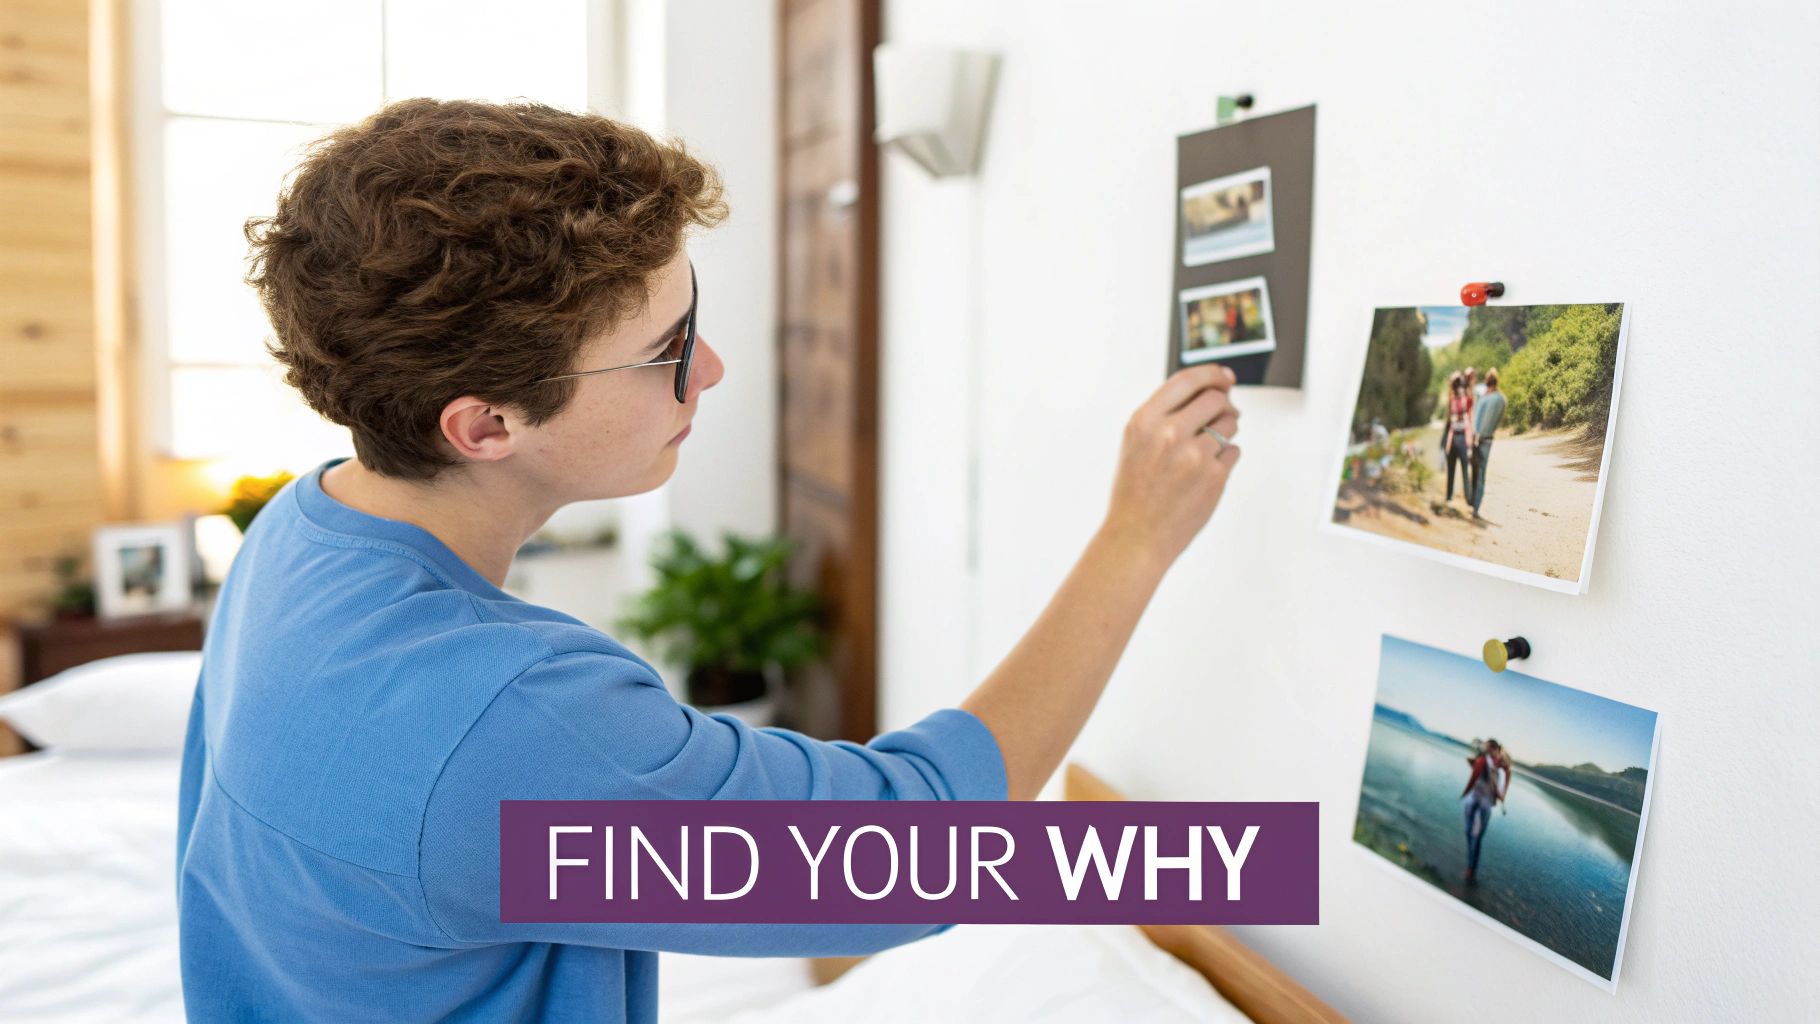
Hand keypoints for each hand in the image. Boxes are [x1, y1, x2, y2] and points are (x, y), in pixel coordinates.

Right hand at [1102, 364, 1240, 570]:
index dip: (1212, 374)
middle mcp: (1169, 433)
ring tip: (1206, 452)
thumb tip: (1214, 390)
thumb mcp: (1137, 442)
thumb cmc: (1136, 489)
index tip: (1225, 377)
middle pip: (1216, 399)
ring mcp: (1194, 455)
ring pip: (1230, 425)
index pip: (1187, 380)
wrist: (1137, 535)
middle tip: (1224, 416)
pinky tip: (1205, 474)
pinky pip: (1234, 452)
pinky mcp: (1214, 477)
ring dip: (1226, 433)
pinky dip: (1225, 459)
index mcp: (1145, 420)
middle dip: (1224, 406)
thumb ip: (1167, 414)